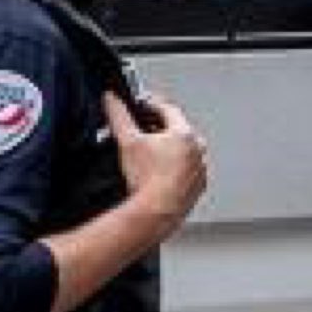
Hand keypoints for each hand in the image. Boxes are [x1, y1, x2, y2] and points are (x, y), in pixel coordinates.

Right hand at [104, 92, 206, 233]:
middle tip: (139, 130)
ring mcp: (200, 168)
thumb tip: (112, 99)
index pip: (168, 109)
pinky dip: (172, 167)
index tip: (140, 105)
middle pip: (176, 129)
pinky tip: (156, 173)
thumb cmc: (147, 179)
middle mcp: (198, 149)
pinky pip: (185, 169)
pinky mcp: (197, 185)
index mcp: (185, 134)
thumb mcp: (128, 141)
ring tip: (146, 155)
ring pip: (182, 150)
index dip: (150, 105)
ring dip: (165, 148)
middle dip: (156, 128)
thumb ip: (118, 115)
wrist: (156, 211)